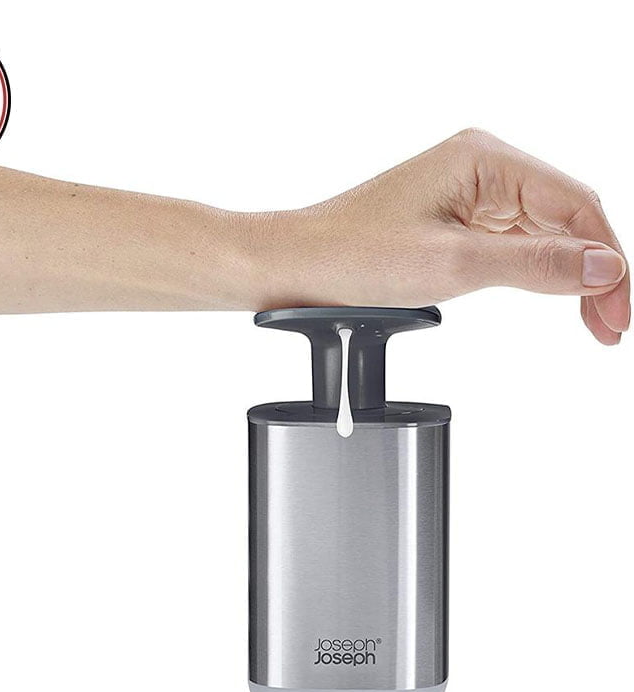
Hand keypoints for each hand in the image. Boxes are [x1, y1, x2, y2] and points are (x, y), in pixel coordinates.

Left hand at [250, 129, 628, 343]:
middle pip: (565, 217)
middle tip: (609, 326)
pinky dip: (536, 273)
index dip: (608, 258)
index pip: (574, 204)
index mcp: (484, 160)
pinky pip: (511, 243)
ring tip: (592, 323)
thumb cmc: (352, 256)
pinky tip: (556, 298)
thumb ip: (535, 265)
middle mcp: (480, 169)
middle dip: (593, 270)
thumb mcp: (452, 265)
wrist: (294, 267)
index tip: (619, 309)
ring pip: (542, 233)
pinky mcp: (453, 221)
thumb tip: (604, 267)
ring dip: (568, 276)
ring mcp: (467, 195)